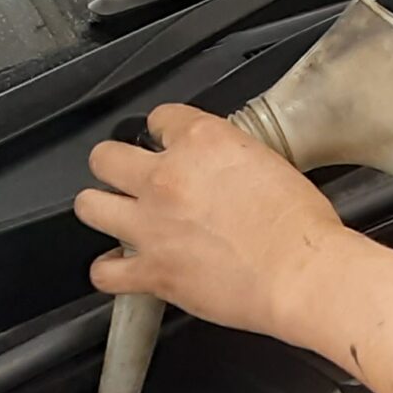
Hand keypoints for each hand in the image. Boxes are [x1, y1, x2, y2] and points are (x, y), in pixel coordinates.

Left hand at [76, 103, 358, 342]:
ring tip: (114, 216)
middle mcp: (166, 177)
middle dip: (114, 165)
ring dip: (101, 209)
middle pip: (106, 156)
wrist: (302, 274)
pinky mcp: (152, 270)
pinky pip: (104, 271)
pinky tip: (119, 268)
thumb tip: (219, 169)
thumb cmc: (300, 226)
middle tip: (127, 178)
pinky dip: (109, 271)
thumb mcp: (270, 163)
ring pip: (90, 206)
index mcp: (202, 140)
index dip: (162, 132)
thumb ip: (230, 159)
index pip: (159, 118)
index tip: (167, 144)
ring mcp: (151, 225)